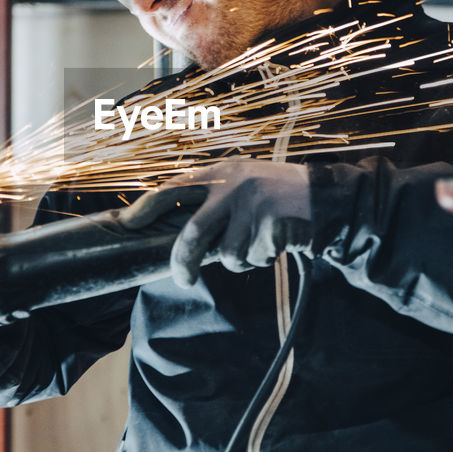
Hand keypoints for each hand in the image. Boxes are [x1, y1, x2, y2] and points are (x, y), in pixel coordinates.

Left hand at [120, 160, 312, 286]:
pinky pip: (253, 258)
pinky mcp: (270, 225)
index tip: (126, 222)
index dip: (145, 206)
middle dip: (184, 263)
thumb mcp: (242, 184)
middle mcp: (232, 186)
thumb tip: (180, 234)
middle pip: (192, 235)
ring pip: (228, 255)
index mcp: (220, 172)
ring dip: (241, 259)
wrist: (326, 198)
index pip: (173, 188)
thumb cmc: (278, 196)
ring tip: (259, 242)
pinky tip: (276, 242)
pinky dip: (262, 258)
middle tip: (184, 279)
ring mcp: (251, 206)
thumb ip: (213, 200)